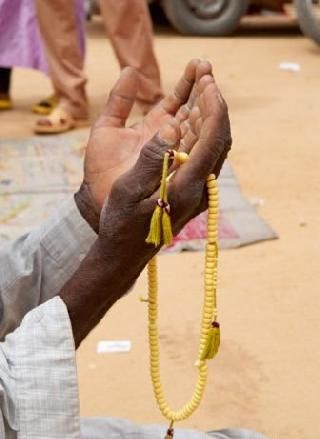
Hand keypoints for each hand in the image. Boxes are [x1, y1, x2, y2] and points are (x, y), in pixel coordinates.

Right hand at [61, 72, 230, 347]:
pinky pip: (205, 155)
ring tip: (202, 88)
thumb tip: (172, 125)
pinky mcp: (194, 191)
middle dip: (215, 105)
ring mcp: (200, 191)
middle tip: (207, 77)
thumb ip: (151, 158)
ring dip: (210, 116)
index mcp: (187, 186)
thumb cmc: (122, 223)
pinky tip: (192, 116)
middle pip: (219, 139)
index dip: (214, 107)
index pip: (212, 139)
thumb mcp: (128, 190)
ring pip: (215, 146)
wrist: (126, 253)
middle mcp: (201, 189)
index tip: (208, 82)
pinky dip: (202, 131)